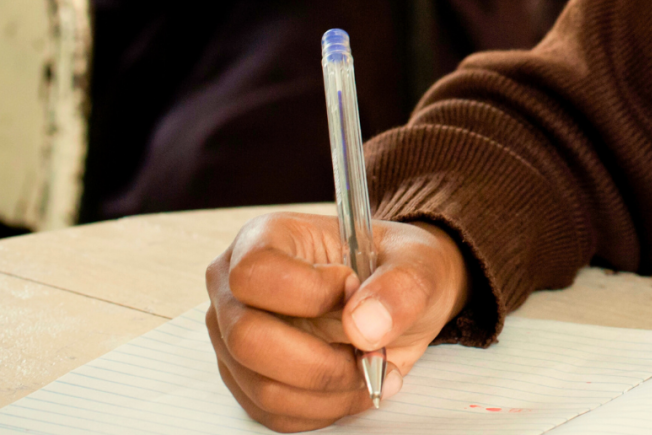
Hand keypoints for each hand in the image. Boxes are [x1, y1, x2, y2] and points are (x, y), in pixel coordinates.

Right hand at [205, 212, 470, 431]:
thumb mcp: (418, 263)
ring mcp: (233, 338)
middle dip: (321, 361)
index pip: (254, 274)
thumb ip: (400, 285)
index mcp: (265, 239)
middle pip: (247, 339)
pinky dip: (324, 408)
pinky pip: (274, 413)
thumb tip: (364, 324)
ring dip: (331, 391)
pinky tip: (354, 385)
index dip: (307, 293)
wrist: (398, 300)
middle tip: (369, 353)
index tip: (351, 288)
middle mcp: (235, 288)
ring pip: (264, 387)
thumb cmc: (396, 269)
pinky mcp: (246, 380)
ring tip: (372, 371)